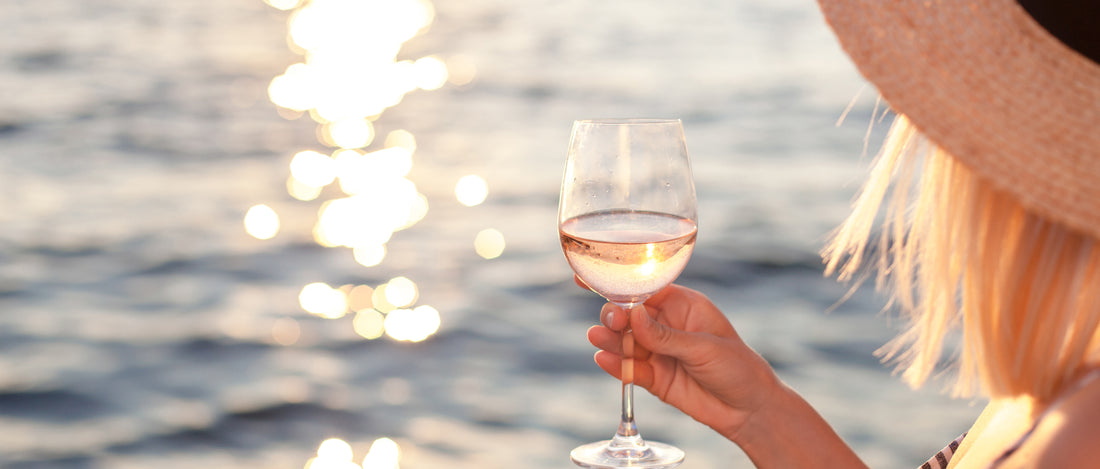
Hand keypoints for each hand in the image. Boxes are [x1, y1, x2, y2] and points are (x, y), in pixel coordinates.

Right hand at [586, 283, 780, 440]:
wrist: (749, 410)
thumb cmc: (737, 367)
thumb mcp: (705, 347)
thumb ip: (666, 335)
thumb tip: (632, 315)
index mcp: (683, 306)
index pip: (645, 289)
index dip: (619, 283)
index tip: (591, 277)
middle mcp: (666, 326)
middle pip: (629, 315)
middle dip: (615, 315)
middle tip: (611, 321)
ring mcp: (658, 352)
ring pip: (626, 342)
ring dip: (610, 339)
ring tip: (597, 337)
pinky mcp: (654, 378)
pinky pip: (630, 369)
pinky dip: (616, 365)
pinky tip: (604, 359)